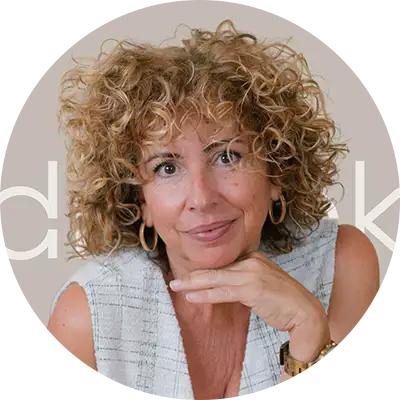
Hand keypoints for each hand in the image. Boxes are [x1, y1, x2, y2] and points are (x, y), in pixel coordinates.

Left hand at [169, 251, 330, 361]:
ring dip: (193, 284)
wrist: (305, 312)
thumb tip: (223, 284)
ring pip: (216, 278)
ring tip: (176, 287)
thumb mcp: (261, 283)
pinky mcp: (252, 288)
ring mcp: (252, 273)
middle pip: (216, 268)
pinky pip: (223, 292)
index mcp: (254, 257)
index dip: (204, 271)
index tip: (189, 276)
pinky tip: (192, 297)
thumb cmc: (282, 300)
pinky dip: (206, 295)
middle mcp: (252, 261)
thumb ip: (243, 279)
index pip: (223, 264)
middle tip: (175, 279)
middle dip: (193, 275)